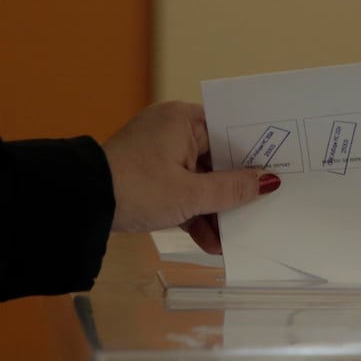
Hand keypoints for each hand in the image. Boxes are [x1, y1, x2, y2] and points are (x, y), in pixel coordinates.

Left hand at [103, 100, 278, 252]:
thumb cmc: (136, 188)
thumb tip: (269, 181)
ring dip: (214, 209)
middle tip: (261, 208)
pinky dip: (193, 213)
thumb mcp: (190, 193)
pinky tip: (209, 241)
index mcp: (183, 119)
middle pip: (216, 159)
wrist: (82, 206)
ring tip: (232, 238)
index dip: (254, 152)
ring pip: (199, 179)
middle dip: (234, 190)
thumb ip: (233, 189)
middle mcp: (171, 129)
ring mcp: (159, 153)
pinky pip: (181, 190)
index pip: (229, 130)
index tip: (277, 170)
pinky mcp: (148, 176)